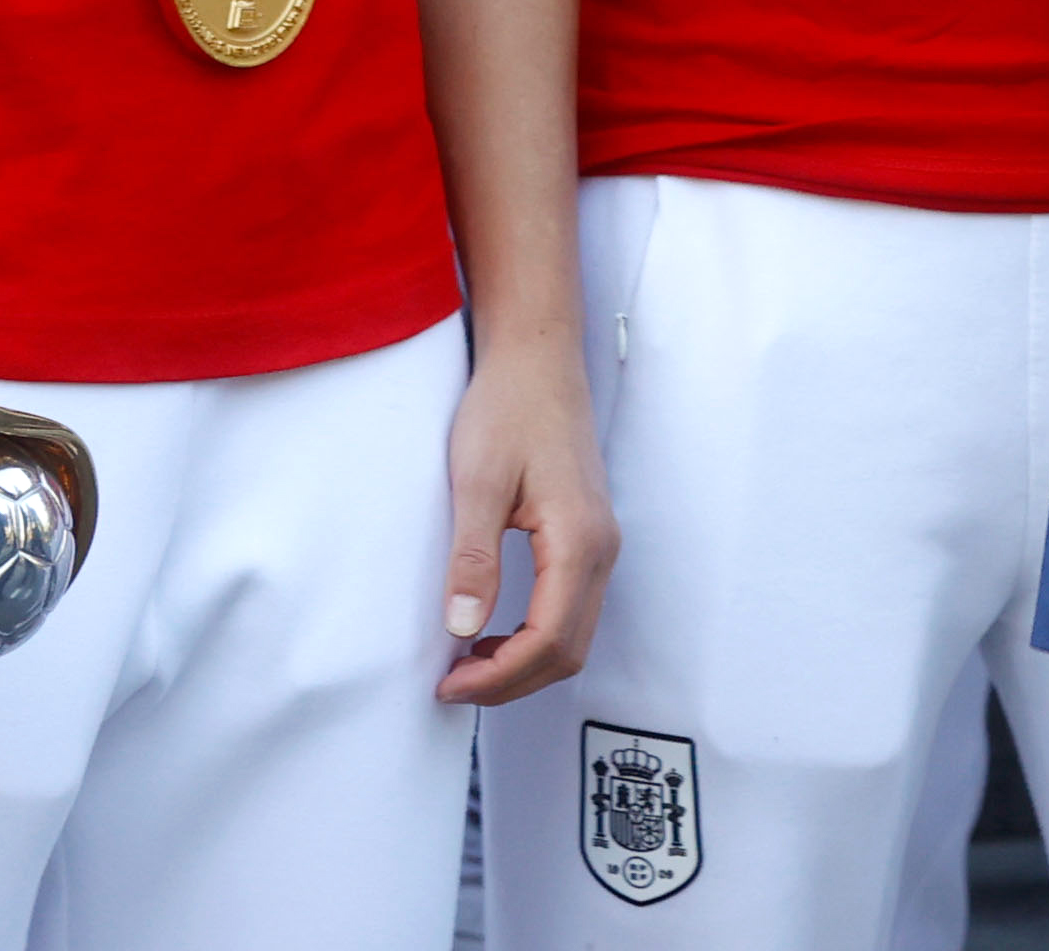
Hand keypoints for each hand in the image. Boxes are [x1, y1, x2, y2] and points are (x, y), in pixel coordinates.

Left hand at [437, 328, 615, 703]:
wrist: (538, 361)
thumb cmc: (508, 411)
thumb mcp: (477, 483)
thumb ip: (474, 557)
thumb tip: (464, 629)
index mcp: (578, 539)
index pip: (549, 639)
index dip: (499, 676)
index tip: (447, 685)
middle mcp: (600, 548)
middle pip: (568, 649)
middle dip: (511, 682)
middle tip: (451, 686)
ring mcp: (599, 543)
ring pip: (574, 634)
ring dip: (523, 664)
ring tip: (466, 666)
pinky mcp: (587, 537)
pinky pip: (572, 609)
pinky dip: (536, 638)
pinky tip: (493, 631)